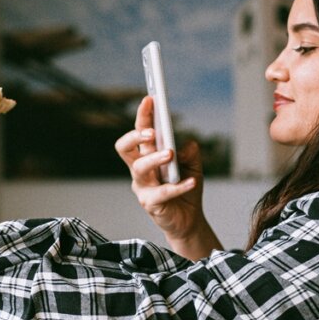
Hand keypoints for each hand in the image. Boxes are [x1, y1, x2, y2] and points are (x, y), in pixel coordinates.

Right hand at [115, 97, 219, 257]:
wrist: (188, 220)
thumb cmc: (185, 189)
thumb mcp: (193, 165)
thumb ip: (190, 152)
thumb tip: (184, 144)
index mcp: (147, 156)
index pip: (140, 132)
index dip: (142, 115)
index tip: (150, 99)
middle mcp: (140, 170)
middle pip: (125, 148)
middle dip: (135, 136)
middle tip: (152, 131)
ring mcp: (142, 187)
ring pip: (139, 168)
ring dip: (154, 158)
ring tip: (170, 153)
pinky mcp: (150, 204)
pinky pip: (161, 193)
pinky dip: (178, 185)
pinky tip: (191, 181)